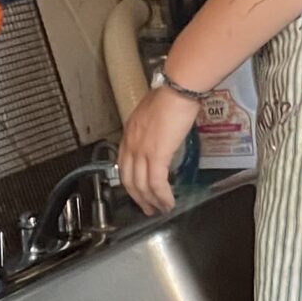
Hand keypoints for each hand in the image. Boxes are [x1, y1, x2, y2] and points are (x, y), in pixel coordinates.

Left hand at [118, 82, 197, 214]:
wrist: (177, 91)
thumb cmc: (171, 96)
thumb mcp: (154, 113)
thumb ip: (152, 128)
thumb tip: (161, 136)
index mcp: (130, 133)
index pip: (124, 164)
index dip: (130, 182)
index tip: (138, 191)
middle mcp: (131, 144)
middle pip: (129, 179)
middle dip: (138, 198)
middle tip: (147, 208)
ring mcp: (142, 150)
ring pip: (142, 185)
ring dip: (151, 201)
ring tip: (161, 209)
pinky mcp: (157, 155)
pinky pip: (157, 183)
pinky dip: (162, 196)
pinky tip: (169, 202)